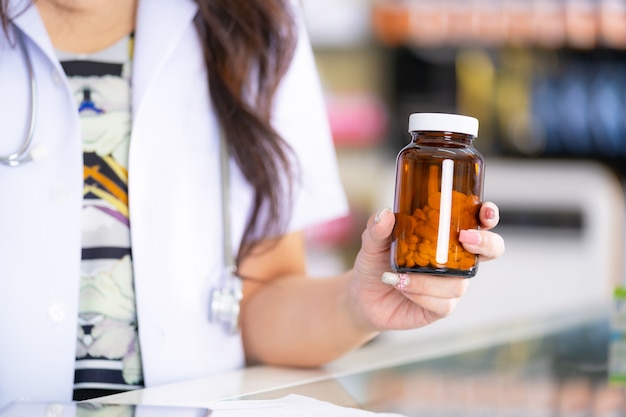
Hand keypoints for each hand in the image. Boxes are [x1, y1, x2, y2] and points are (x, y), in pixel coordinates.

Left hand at [349, 203, 504, 331]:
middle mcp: (454, 260)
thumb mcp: (372, 242)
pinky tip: (403, 288)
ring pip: (459, 283)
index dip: (488, 215)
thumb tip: (385, 215)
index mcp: (444, 237)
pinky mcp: (442, 308)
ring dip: (429, 279)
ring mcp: (450, 284)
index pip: (477, 222)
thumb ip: (377, 228)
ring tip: (401, 275)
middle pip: (491, 250)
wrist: (362, 296)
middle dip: (486, 243)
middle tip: (465, 238)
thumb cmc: (375, 263)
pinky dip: (421, 294)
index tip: (485, 212)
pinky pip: (444, 303)